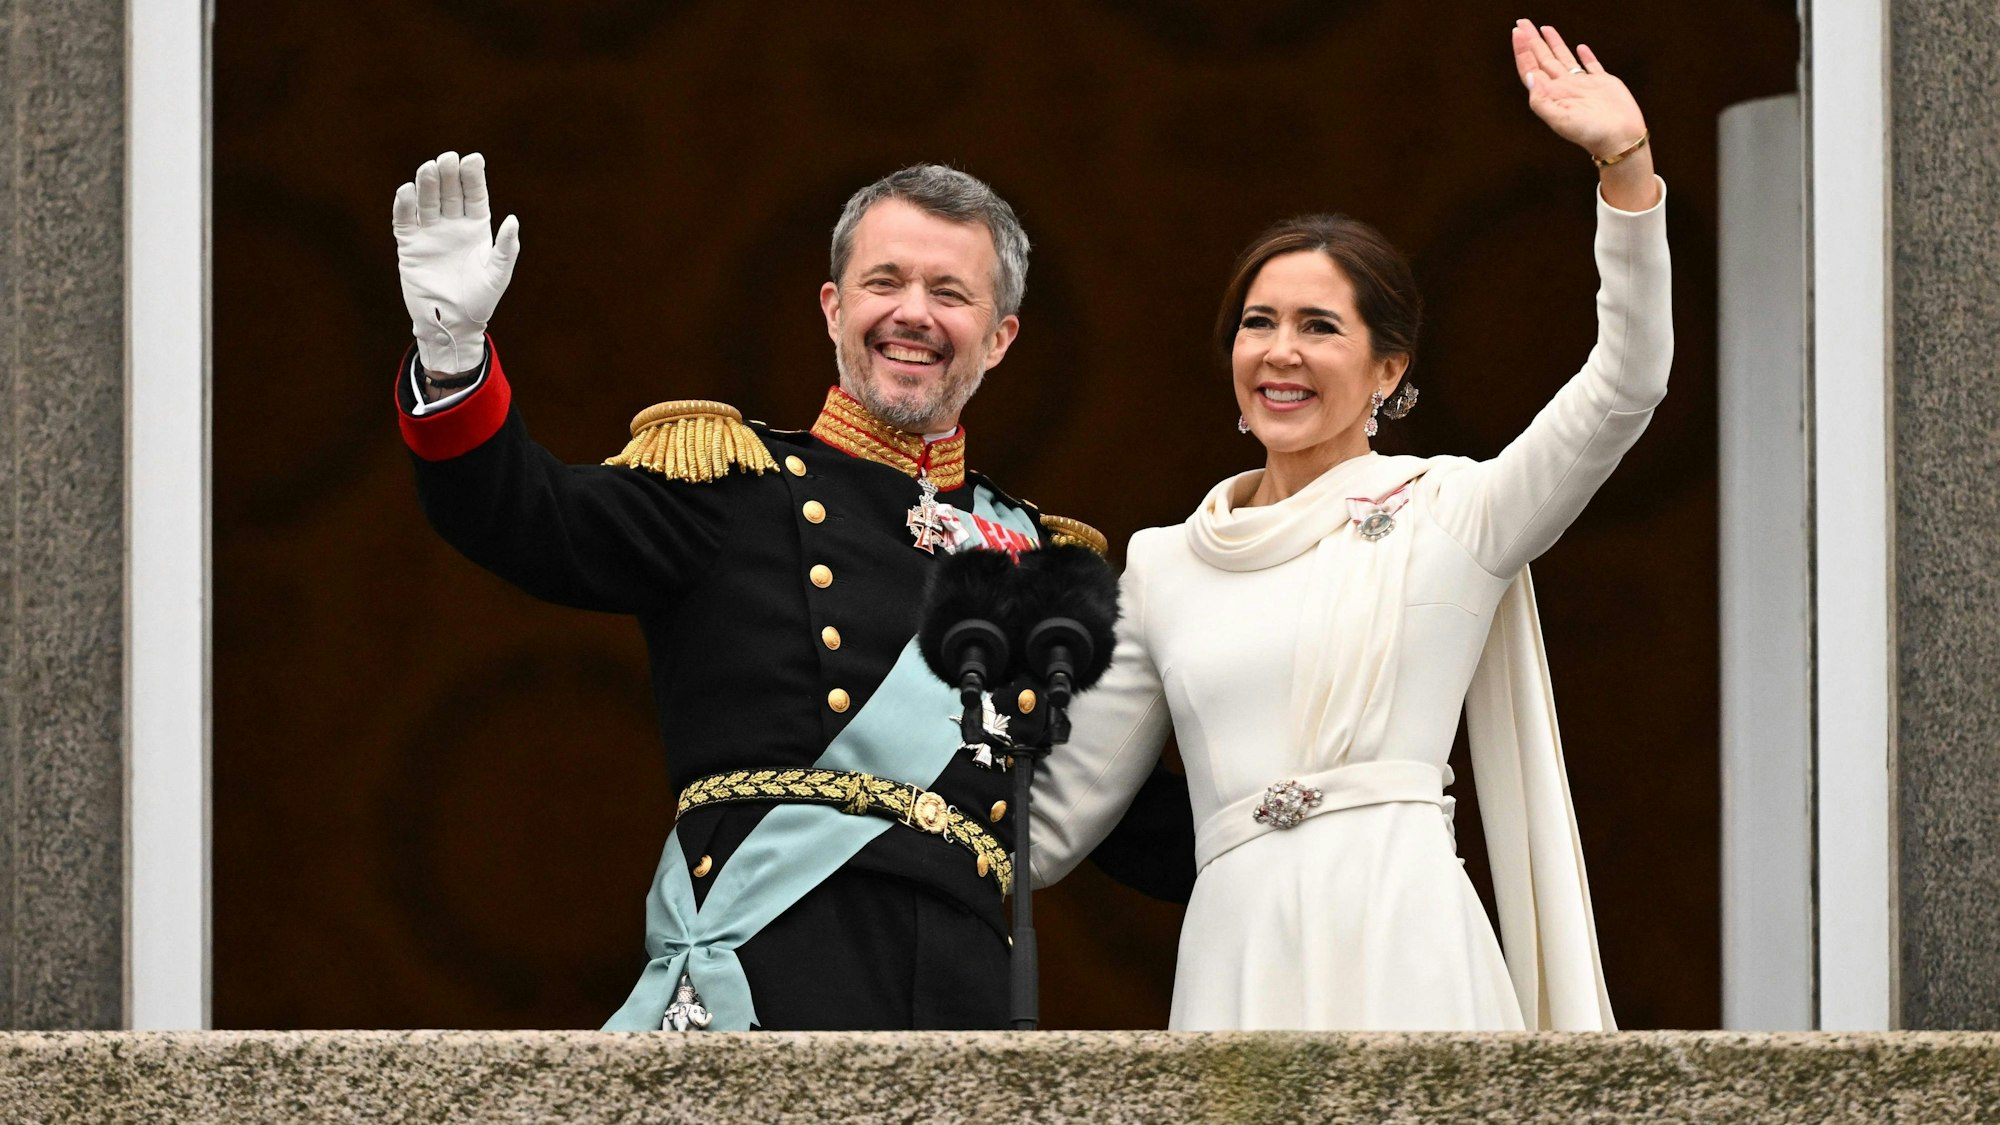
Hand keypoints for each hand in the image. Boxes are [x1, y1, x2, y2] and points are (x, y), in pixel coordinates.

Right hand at [392, 151, 520, 374]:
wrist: (452, 323)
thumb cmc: (481, 301)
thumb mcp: (498, 275)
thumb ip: (506, 248)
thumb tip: (513, 220)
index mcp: (476, 228)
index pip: (474, 196)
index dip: (473, 177)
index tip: (473, 158)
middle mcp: (452, 226)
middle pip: (450, 193)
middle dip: (449, 175)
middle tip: (448, 158)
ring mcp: (430, 233)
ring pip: (427, 201)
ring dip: (427, 184)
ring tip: (429, 168)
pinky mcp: (410, 245)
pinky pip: (405, 221)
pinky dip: (404, 205)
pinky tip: (407, 190)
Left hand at [1511, 21, 1647, 162]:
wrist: (1620, 139)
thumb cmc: (1590, 133)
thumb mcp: (1560, 119)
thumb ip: (1541, 100)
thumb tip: (1530, 76)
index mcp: (1552, 95)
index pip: (1532, 69)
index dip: (1523, 51)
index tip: (1518, 32)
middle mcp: (1564, 88)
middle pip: (1544, 59)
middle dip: (1532, 41)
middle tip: (1522, 22)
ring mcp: (1583, 85)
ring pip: (1564, 58)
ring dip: (1553, 44)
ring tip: (1544, 29)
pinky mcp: (1602, 83)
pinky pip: (1590, 65)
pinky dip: (1584, 56)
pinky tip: (1579, 47)